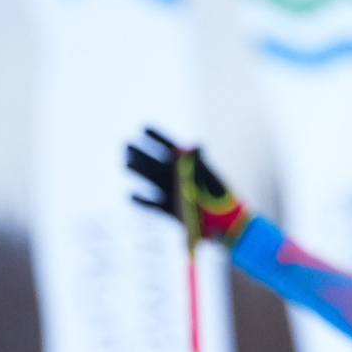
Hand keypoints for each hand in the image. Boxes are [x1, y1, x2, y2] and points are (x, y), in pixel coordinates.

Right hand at [125, 128, 249, 242]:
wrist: (225, 224)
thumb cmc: (220, 198)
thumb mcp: (209, 177)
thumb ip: (200, 162)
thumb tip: (196, 144)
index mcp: (186, 165)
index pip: (169, 147)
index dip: (156, 137)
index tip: (143, 127)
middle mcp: (176, 177)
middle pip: (154, 162)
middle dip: (140, 153)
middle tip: (127, 146)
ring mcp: (172, 193)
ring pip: (150, 179)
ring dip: (137, 170)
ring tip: (126, 163)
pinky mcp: (169, 210)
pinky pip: (151, 204)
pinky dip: (140, 200)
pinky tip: (131, 195)